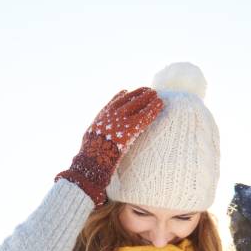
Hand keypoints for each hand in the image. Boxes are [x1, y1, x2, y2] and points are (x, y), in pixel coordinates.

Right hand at [57, 87, 163, 205]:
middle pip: (127, 100)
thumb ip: (95, 135)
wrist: (93, 160)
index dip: (120, 97)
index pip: (112, 103)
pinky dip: (153, 110)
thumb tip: (94, 138)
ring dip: (148, 99)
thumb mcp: (89, 140)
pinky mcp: (130, 128)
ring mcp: (120, 120)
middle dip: (138, 94)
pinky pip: (144, 116)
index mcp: (101, 117)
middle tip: (147, 90)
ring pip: (137, 105)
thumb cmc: (90, 156)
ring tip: (157, 95)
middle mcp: (111, 115)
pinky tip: (160, 105)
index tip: (126, 91)